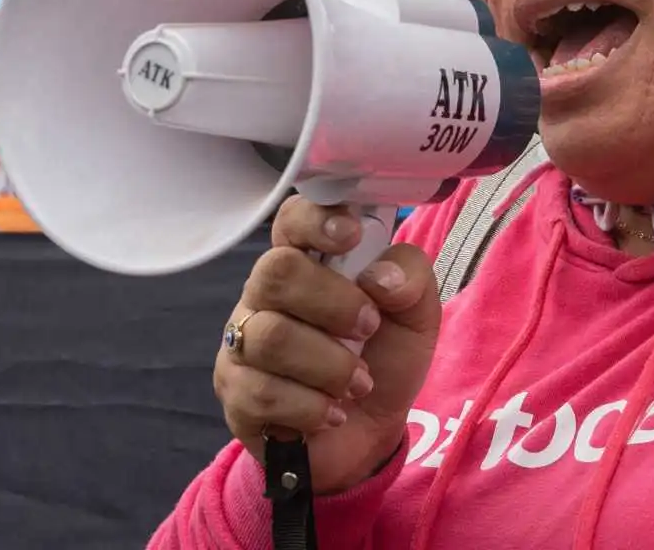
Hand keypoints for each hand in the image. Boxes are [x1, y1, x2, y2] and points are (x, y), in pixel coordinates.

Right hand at [213, 197, 440, 493]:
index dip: (316, 220)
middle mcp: (265, 294)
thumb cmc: (383, 357)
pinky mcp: (235, 394)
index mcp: (309, 260)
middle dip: (334, 303)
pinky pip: (262, 393)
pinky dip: (312, 407)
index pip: (292, 218)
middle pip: (275, 272)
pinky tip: (332, 412)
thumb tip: (379, 276)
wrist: (368, 434)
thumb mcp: (417, 315)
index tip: (351, 236)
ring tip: (358, 382)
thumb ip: (411, 278)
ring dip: (330, 365)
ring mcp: (243, 343)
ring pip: (271, 338)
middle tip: (368, 328)